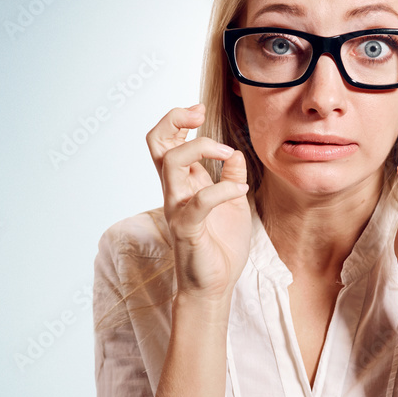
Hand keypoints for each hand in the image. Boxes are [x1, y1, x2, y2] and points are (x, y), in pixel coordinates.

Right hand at [146, 102, 251, 304]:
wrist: (216, 286)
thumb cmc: (221, 246)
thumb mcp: (234, 203)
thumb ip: (230, 177)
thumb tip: (235, 154)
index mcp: (185, 182)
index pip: (167, 141)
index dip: (179, 120)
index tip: (200, 110)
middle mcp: (175, 191)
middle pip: (157, 143)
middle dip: (174, 120)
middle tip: (199, 114)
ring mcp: (178, 208)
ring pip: (171, 163)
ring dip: (201, 149)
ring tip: (227, 153)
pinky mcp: (187, 228)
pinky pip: (199, 201)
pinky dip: (222, 189)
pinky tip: (240, 190)